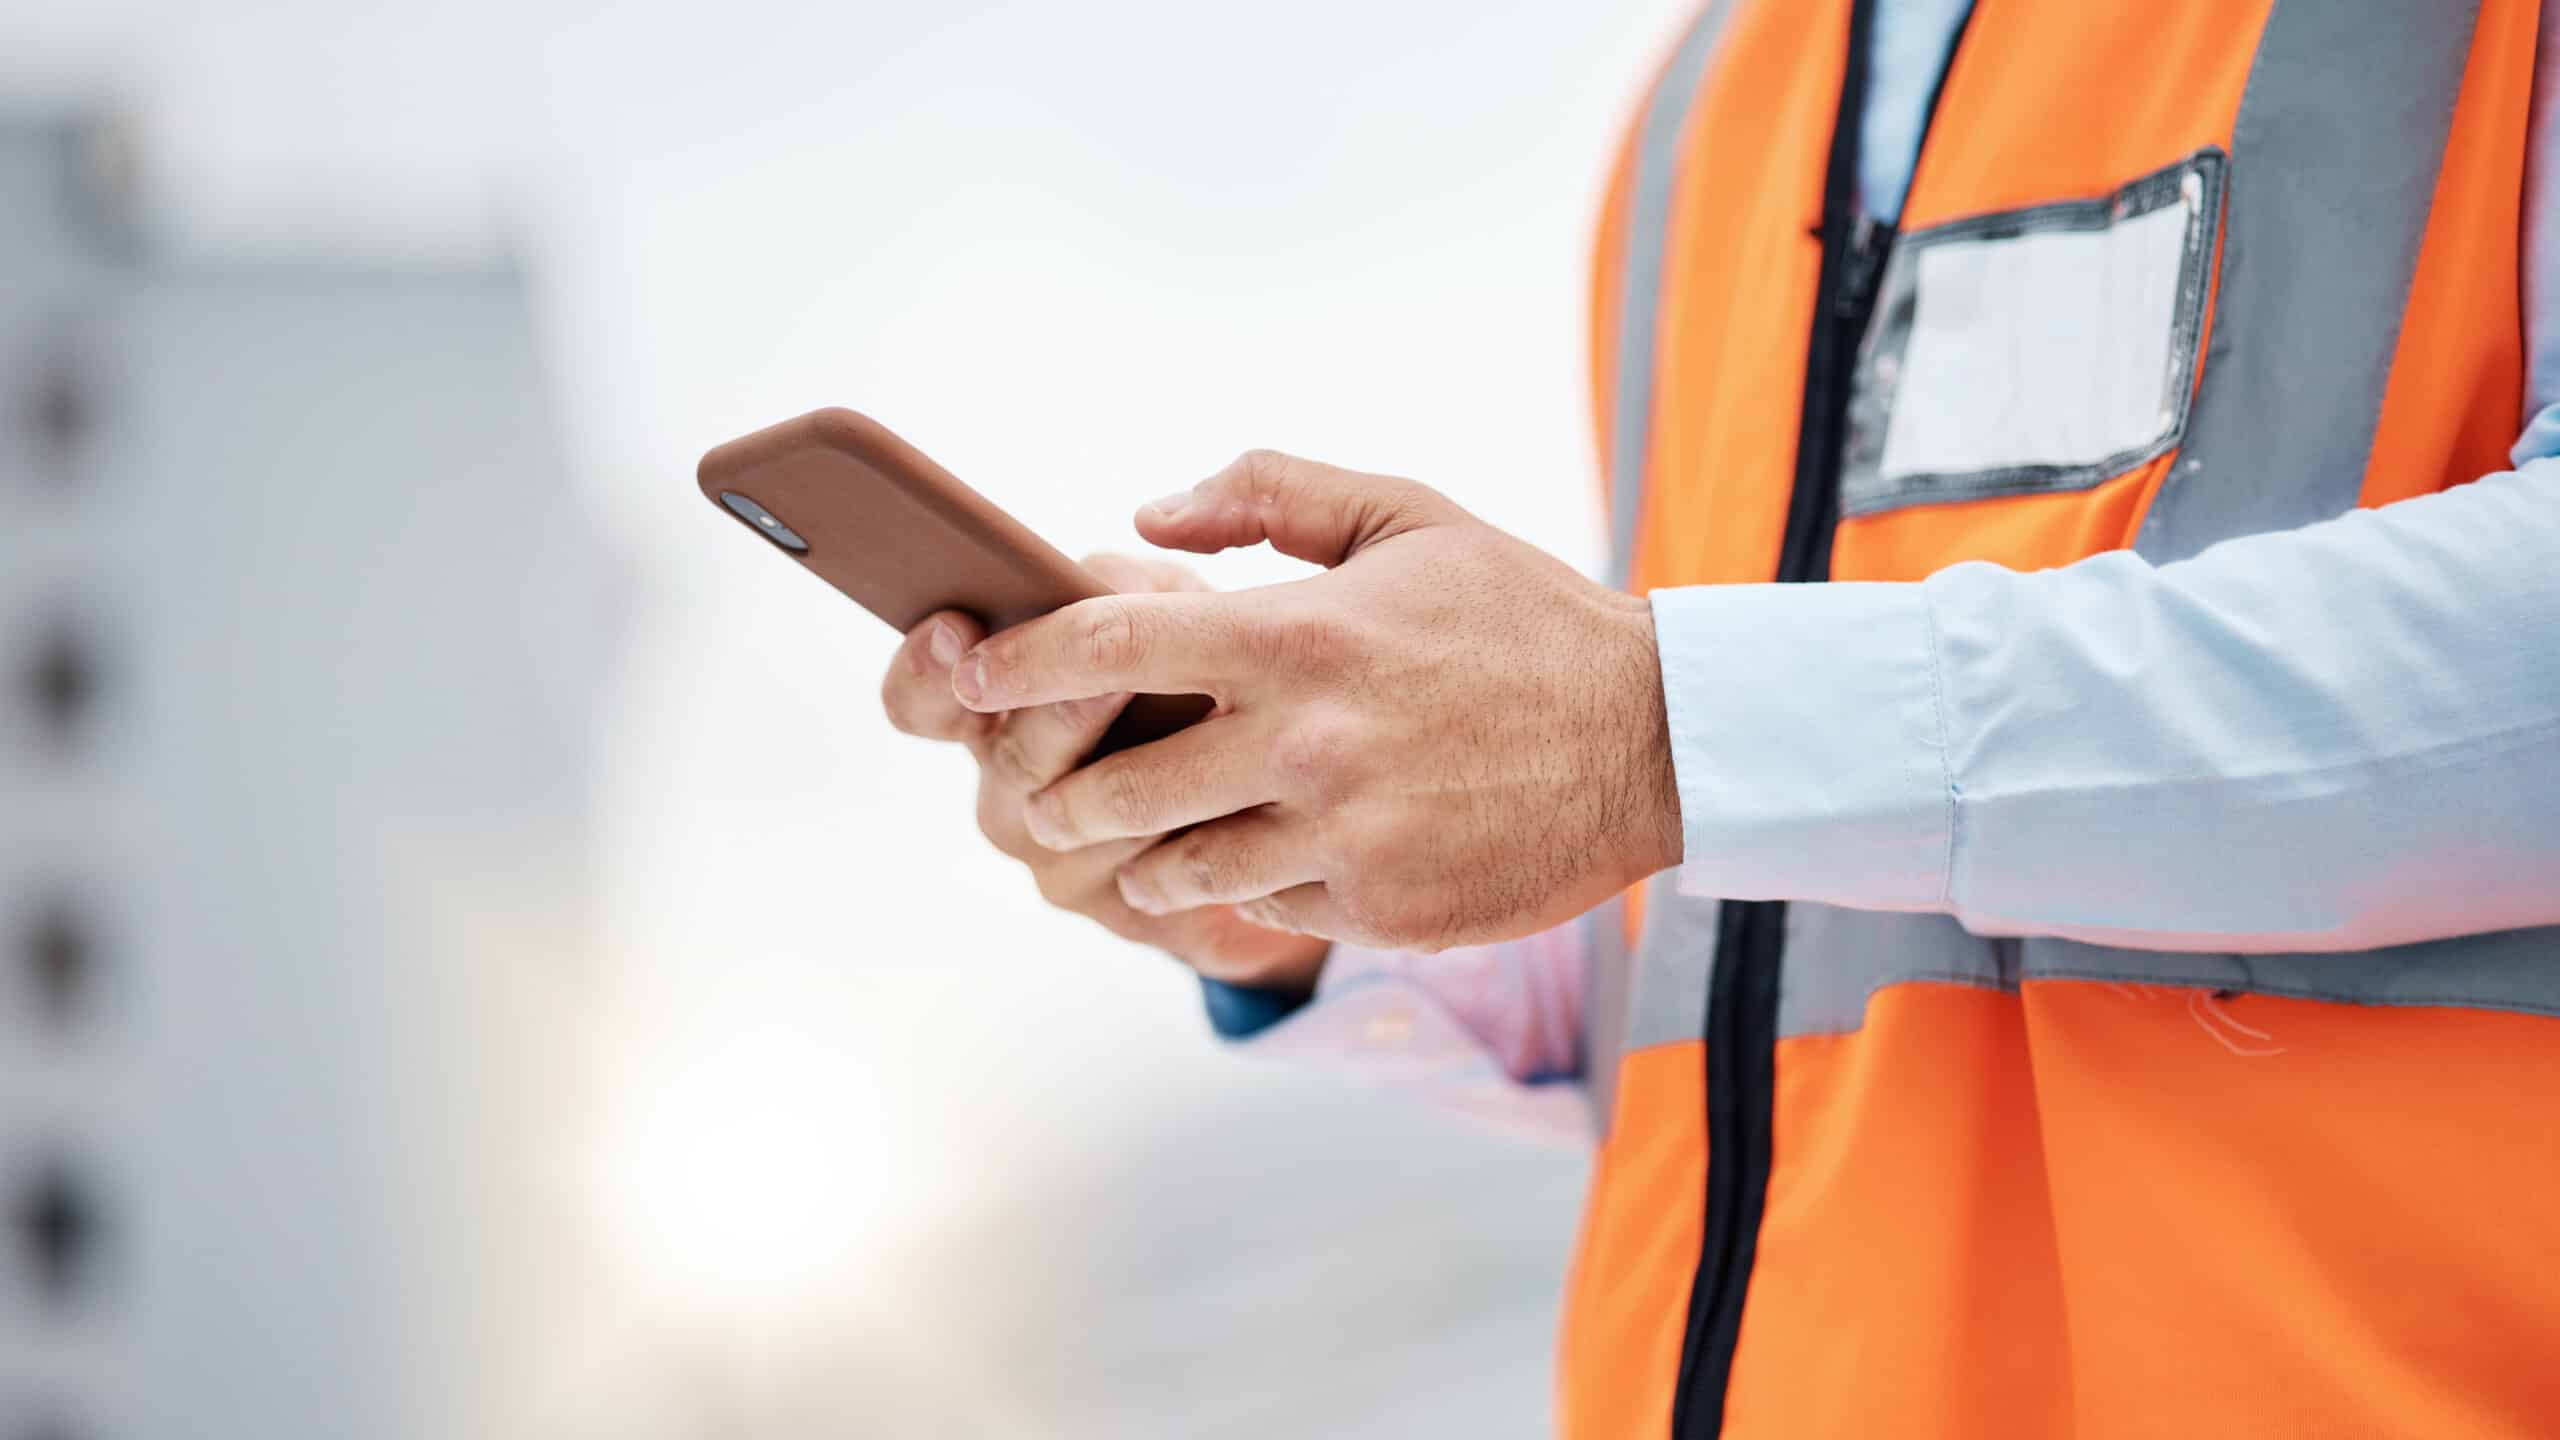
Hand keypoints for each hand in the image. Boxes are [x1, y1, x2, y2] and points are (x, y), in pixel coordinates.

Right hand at [879, 552, 1330, 990]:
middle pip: (1011, 756)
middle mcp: (1010, 790)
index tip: (956, 628)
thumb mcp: (1169, 617)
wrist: (1279, 806)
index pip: (918, 700)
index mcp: (991, 711)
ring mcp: (1062, 862)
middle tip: (1109, 678)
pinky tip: (1245, 798)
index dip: (923, 668)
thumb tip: (1113, 579)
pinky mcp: (1129, 913)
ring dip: (1141, 770)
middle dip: (1063, 712)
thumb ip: (1134, 591)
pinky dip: (1198, 829)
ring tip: (1199, 725)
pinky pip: (1152, 875)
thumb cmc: (1202, 684)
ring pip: (1085, 819)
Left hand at [949, 450, 1682, 951]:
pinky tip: (1270, 862)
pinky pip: (1270, 907)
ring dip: (1145, 856)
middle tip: (1050, 794)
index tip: (972, 671)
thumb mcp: (1407, 515)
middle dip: (1059, 793)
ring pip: (1179, 866)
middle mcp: (1307, 740)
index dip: (1018, 662)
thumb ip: (1269, 496)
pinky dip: (1251, 888)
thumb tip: (1148, 515)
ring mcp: (1342, 834)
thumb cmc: (1520, 615)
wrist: (1655, 737)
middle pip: (1117, 786)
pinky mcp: (1380, 906)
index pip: (1110, 646)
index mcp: (1300, 634)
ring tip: (1148, 843)